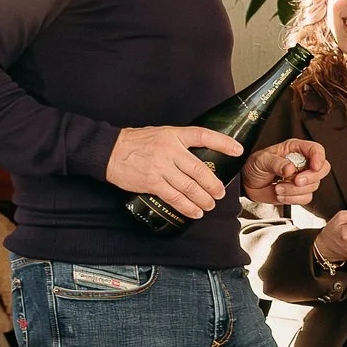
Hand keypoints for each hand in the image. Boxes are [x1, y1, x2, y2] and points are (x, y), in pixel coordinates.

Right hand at [107, 125, 241, 218]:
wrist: (109, 151)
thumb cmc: (136, 143)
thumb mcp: (161, 134)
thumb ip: (180, 143)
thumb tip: (201, 156)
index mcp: (173, 135)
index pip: (203, 135)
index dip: (222, 142)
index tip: (238, 150)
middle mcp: (169, 150)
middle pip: (200, 170)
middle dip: (214, 185)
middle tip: (220, 193)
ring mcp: (161, 167)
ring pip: (190, 187)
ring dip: (203, 199)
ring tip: (209, 205)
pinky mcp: (152, 182)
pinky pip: (175, 198)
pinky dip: (187, 207)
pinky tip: (195, 212)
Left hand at [245, 138, 328, 204]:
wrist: (248, 184)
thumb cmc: (255, 166)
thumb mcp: (262, 160)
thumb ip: (276, 163)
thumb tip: (290, 168)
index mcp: (295, 149)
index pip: (316, 149)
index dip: (319, 157)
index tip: (314, 166)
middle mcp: (302, 163)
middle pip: (322, 169)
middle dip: (310, 178)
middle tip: (296, 181)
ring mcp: (302, 178)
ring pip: (313, 186)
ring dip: (294, 190)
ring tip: (278, 187)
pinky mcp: (299, 192)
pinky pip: (306, 198)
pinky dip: (293, 199)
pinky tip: (281, 194)